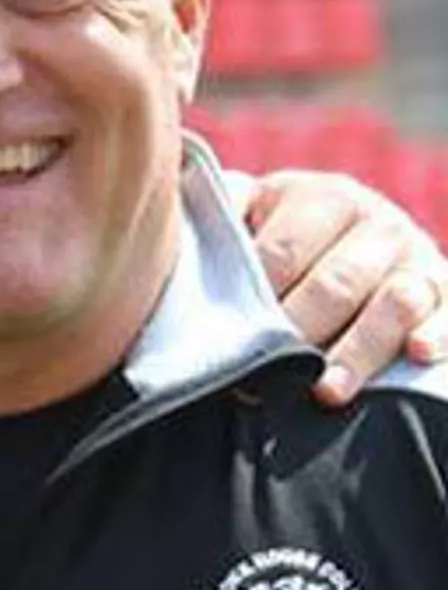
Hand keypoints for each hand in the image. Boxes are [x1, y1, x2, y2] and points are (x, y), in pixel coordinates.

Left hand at [237, 168, 447, 405]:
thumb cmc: (288, 241)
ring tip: (324, 392)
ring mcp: (416, 257)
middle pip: (335, 284)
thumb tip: (168, 219)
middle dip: (299, 333)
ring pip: (394, 301)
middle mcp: (376, 221)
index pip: (281, 253)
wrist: (365, 244)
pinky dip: (437, 332)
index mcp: (320, 197)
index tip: (226, 343)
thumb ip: (225, 215)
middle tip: (264, 377)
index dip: (254, 300)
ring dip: (358, 350)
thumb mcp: (258, 214)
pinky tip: (418, 353)